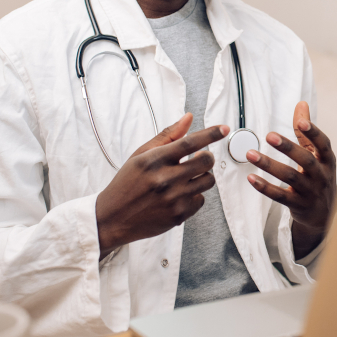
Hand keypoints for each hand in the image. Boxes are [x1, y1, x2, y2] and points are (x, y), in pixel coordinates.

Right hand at [94, 113, 228, 258]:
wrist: (113, 218)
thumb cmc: (126, 183)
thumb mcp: (140, 155)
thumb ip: (167, 136)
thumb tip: (188, 118)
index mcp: (154, 160)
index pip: (190, 142)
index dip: (211, 134)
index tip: (224, 129)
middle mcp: (165, 179)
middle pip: (206, 161)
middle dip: (206, 157)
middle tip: (197, 159)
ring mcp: (173, 198)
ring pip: (208, 181)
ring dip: (201, 176)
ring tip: (185, 178)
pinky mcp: (179, 215)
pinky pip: (201, 200)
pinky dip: (194, 196)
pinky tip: (178, 196)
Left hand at [246, 101, 336, 258]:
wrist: (326, 214)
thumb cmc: (319, 177)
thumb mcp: (318, 155)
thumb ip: (306, 131)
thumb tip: (301, 104)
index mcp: (326, 160)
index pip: (323, 144)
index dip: (313, 133)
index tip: (301, 122)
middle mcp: (321, 175)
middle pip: (306, 160)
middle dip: (288, 148)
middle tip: (269, 135)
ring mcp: (310, 192)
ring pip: (290, 178)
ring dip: (270, 166)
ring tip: (251, 154)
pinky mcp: (298, 205)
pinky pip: (280, 196)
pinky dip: (265, 188)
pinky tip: (251, 178)